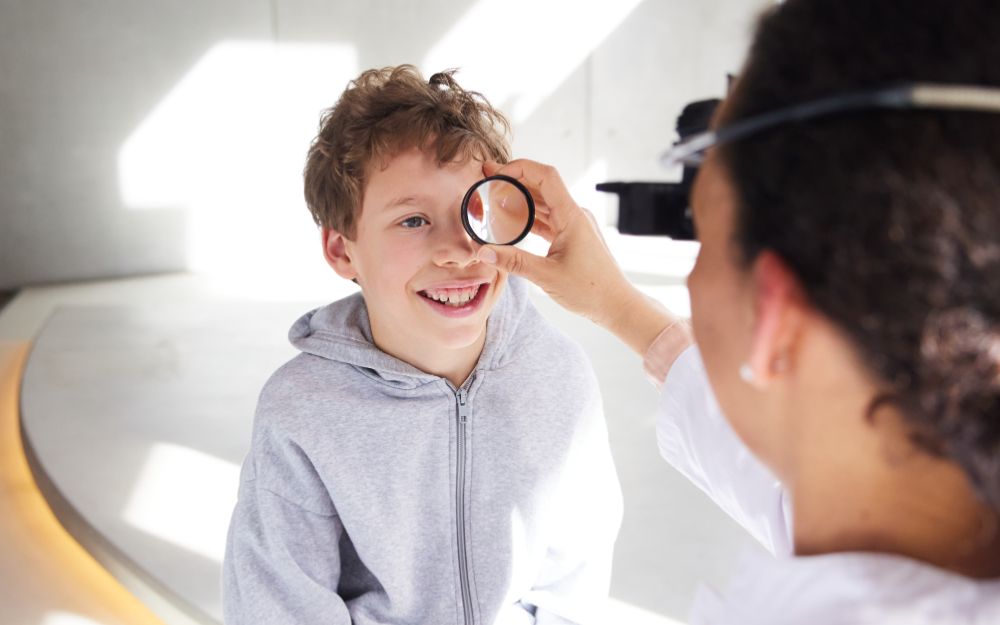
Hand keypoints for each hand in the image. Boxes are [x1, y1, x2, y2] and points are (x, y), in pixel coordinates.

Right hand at [475, 159, 631, 324]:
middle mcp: (575, 215)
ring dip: (521, 199)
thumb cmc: (590, 291)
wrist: (617, 305)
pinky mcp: (574, 237)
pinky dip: (531, 217)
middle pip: (542, 186)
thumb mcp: (546, 276)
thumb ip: (513, 262)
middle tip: (487, 179)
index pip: (546, 176)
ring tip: (495, 198)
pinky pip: (549, 219)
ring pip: (545, 203)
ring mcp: (575, 226)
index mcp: (572, 216)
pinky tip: (513, 221)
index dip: (520, 168)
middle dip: (514, 180)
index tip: (498, 174)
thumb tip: (483, 251)